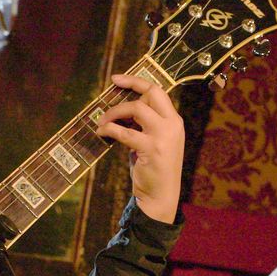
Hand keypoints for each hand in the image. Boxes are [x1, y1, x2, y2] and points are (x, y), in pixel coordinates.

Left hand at [92, 72, 184, 222]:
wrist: (160, 197)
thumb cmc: (154, 169)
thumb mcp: (154, 142)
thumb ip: (144, 125)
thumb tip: (120, 110)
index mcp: (174, 121)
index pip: (158, 91)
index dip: (136, 81)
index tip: (117, 79)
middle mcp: (172, 124)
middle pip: (150, 93)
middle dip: (129, 87)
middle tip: (109, 90)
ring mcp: (164, 136)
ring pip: (136, 109)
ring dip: (114, 112)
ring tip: (102, 122)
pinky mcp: (151, 149)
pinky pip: (125, 131)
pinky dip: (110, 129)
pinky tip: (102, 132)